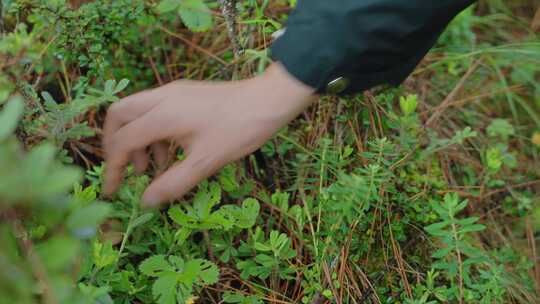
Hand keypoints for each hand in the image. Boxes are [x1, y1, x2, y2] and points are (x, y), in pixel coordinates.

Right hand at [103, 62, 314, 206]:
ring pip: (137, 112)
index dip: (114, 168)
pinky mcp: (184, 93)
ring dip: (137, 139)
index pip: (123, 141)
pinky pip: (156, 110)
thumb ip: (173, 183)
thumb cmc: (239, 130)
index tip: (113, 191)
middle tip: (127, 171)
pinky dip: (154, 132)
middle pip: (119, 116)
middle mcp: (161, 97)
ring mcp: (173, 91)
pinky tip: (171, 153)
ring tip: (153, 168)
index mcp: (162, 114)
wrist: (269, 100)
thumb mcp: (206, 162)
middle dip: (116, 145)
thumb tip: (146, 202)